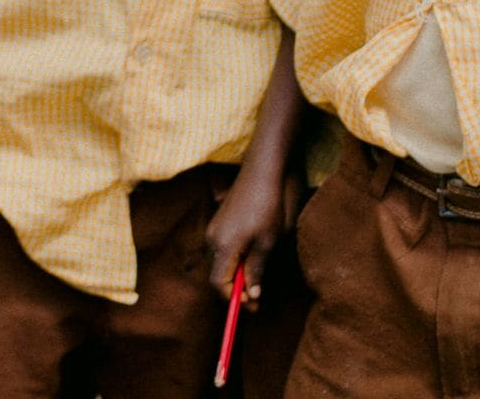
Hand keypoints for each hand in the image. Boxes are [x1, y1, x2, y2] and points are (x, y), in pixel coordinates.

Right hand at [205, 161, 291, 302]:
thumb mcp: (267, 243)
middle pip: (216, 274)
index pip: (219, 283)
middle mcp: (212, 239)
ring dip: (234, 274)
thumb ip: (256, 270)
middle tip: (257, 297)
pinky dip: (233, 260)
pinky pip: (221, 249)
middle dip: (234, 289)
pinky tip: (250, 257)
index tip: (253, 306)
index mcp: (223, 247)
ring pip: (219, 262)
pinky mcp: (220, 221)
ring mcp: (214, 228)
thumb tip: (251, 294)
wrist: (262, 172)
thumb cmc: (267, 207)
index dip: (234, 299)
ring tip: (256, 278)